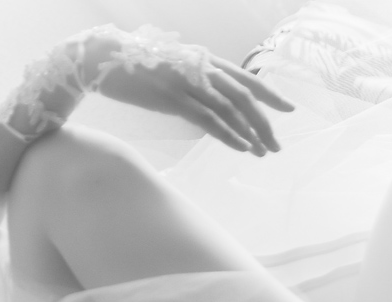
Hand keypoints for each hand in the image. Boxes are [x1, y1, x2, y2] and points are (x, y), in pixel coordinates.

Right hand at [83, 26, 294, 155]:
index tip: (289, 109)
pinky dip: (228, 134)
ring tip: (263, 151)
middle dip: (265, 121)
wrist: (102, 59)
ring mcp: (187, 82)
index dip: (269, 94)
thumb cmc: (133, 65)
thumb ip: (191, 78)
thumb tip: (204, 97)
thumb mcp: (170, 66)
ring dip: (250, 132)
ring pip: (230, 109)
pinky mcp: (171, 98)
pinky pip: (208, 119)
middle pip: (244, 96)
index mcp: (203, 59)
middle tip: (277, 144)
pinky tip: (241, 146)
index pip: (245, 77)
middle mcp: (201, 68)